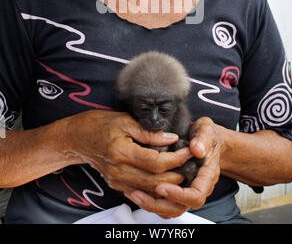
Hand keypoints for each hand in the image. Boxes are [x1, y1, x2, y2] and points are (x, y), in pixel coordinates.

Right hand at [64, 110, 191, 194]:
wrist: (76, 139)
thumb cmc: (99, 125)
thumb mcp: (124, 121)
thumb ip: (149, 132)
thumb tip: (171, 139)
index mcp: (121, 152)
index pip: (156, 162)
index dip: (177, 159)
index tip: (189, 151)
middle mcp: (119, 171)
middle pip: (157, 181)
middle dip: (178, 174)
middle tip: (192, 164)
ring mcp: (117, 181)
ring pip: (151, 191)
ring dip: (171, 184)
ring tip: (185, 172)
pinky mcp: (117, 186)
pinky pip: (141, 193)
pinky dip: (157, 189)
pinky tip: (169, 180)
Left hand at [124, 117, 223, 218]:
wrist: (209, 140)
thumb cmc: (207, 136)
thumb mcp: (206, 130)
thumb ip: (203, 138)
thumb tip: (196, 149)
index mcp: (207, 176)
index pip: (196, 195)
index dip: (179, 195)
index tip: (162, 186)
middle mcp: (197, 187)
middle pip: (180, 207)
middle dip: (158, 204)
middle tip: (140, 193)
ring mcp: (187, 190)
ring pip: (170, 209)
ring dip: (152, 205)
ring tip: (135, 194)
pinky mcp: (178, 190)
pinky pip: (165, 204)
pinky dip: (152, 202)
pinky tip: (138, 193)